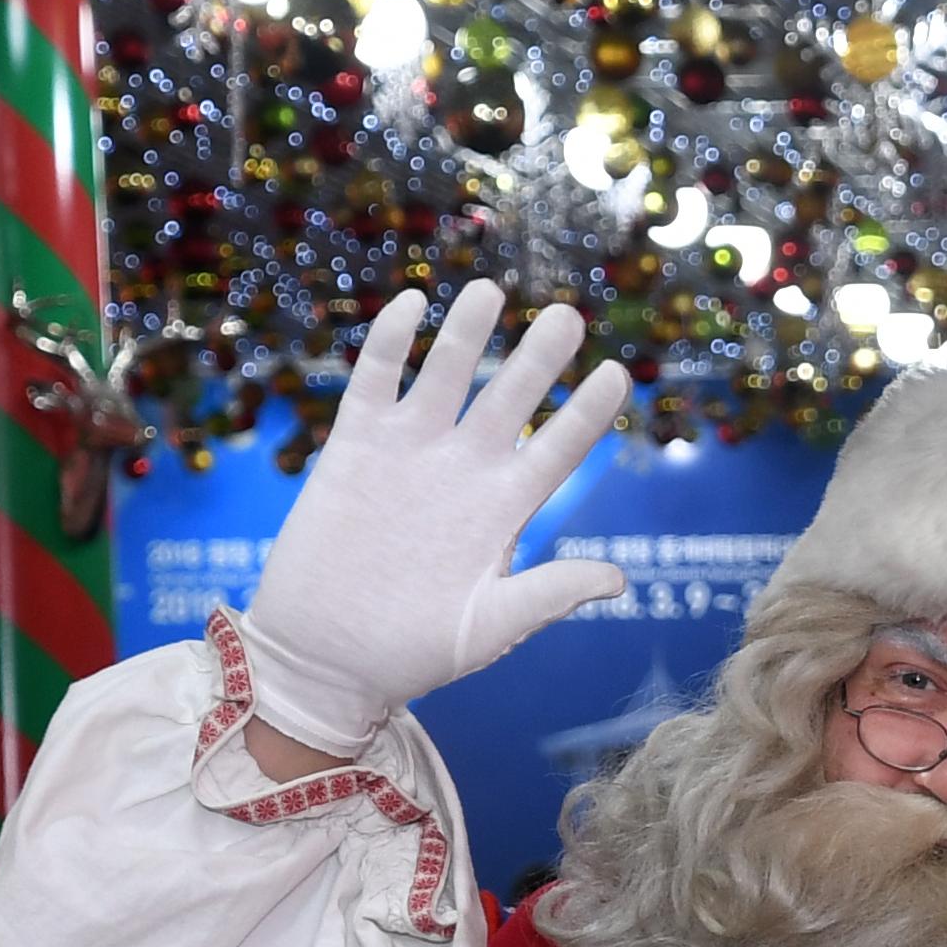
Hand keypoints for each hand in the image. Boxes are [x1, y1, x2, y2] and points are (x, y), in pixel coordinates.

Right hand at [237, 285, 630, 756]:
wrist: (326, 658)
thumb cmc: (412, 652)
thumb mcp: (489, 628)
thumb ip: (550, 595)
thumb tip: (620, 579)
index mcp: (504, 511)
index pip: (559, 450)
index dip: (588, 414)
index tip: (619, 375)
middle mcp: (464, 471)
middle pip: (512, 398)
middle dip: (540, 357)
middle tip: (569, 315)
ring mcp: (410, 453)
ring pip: (448, 374)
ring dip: (468, 332)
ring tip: (491, 288)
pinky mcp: (355, 447)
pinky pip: (376, 380)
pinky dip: (391, 341)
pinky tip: (411, 303)